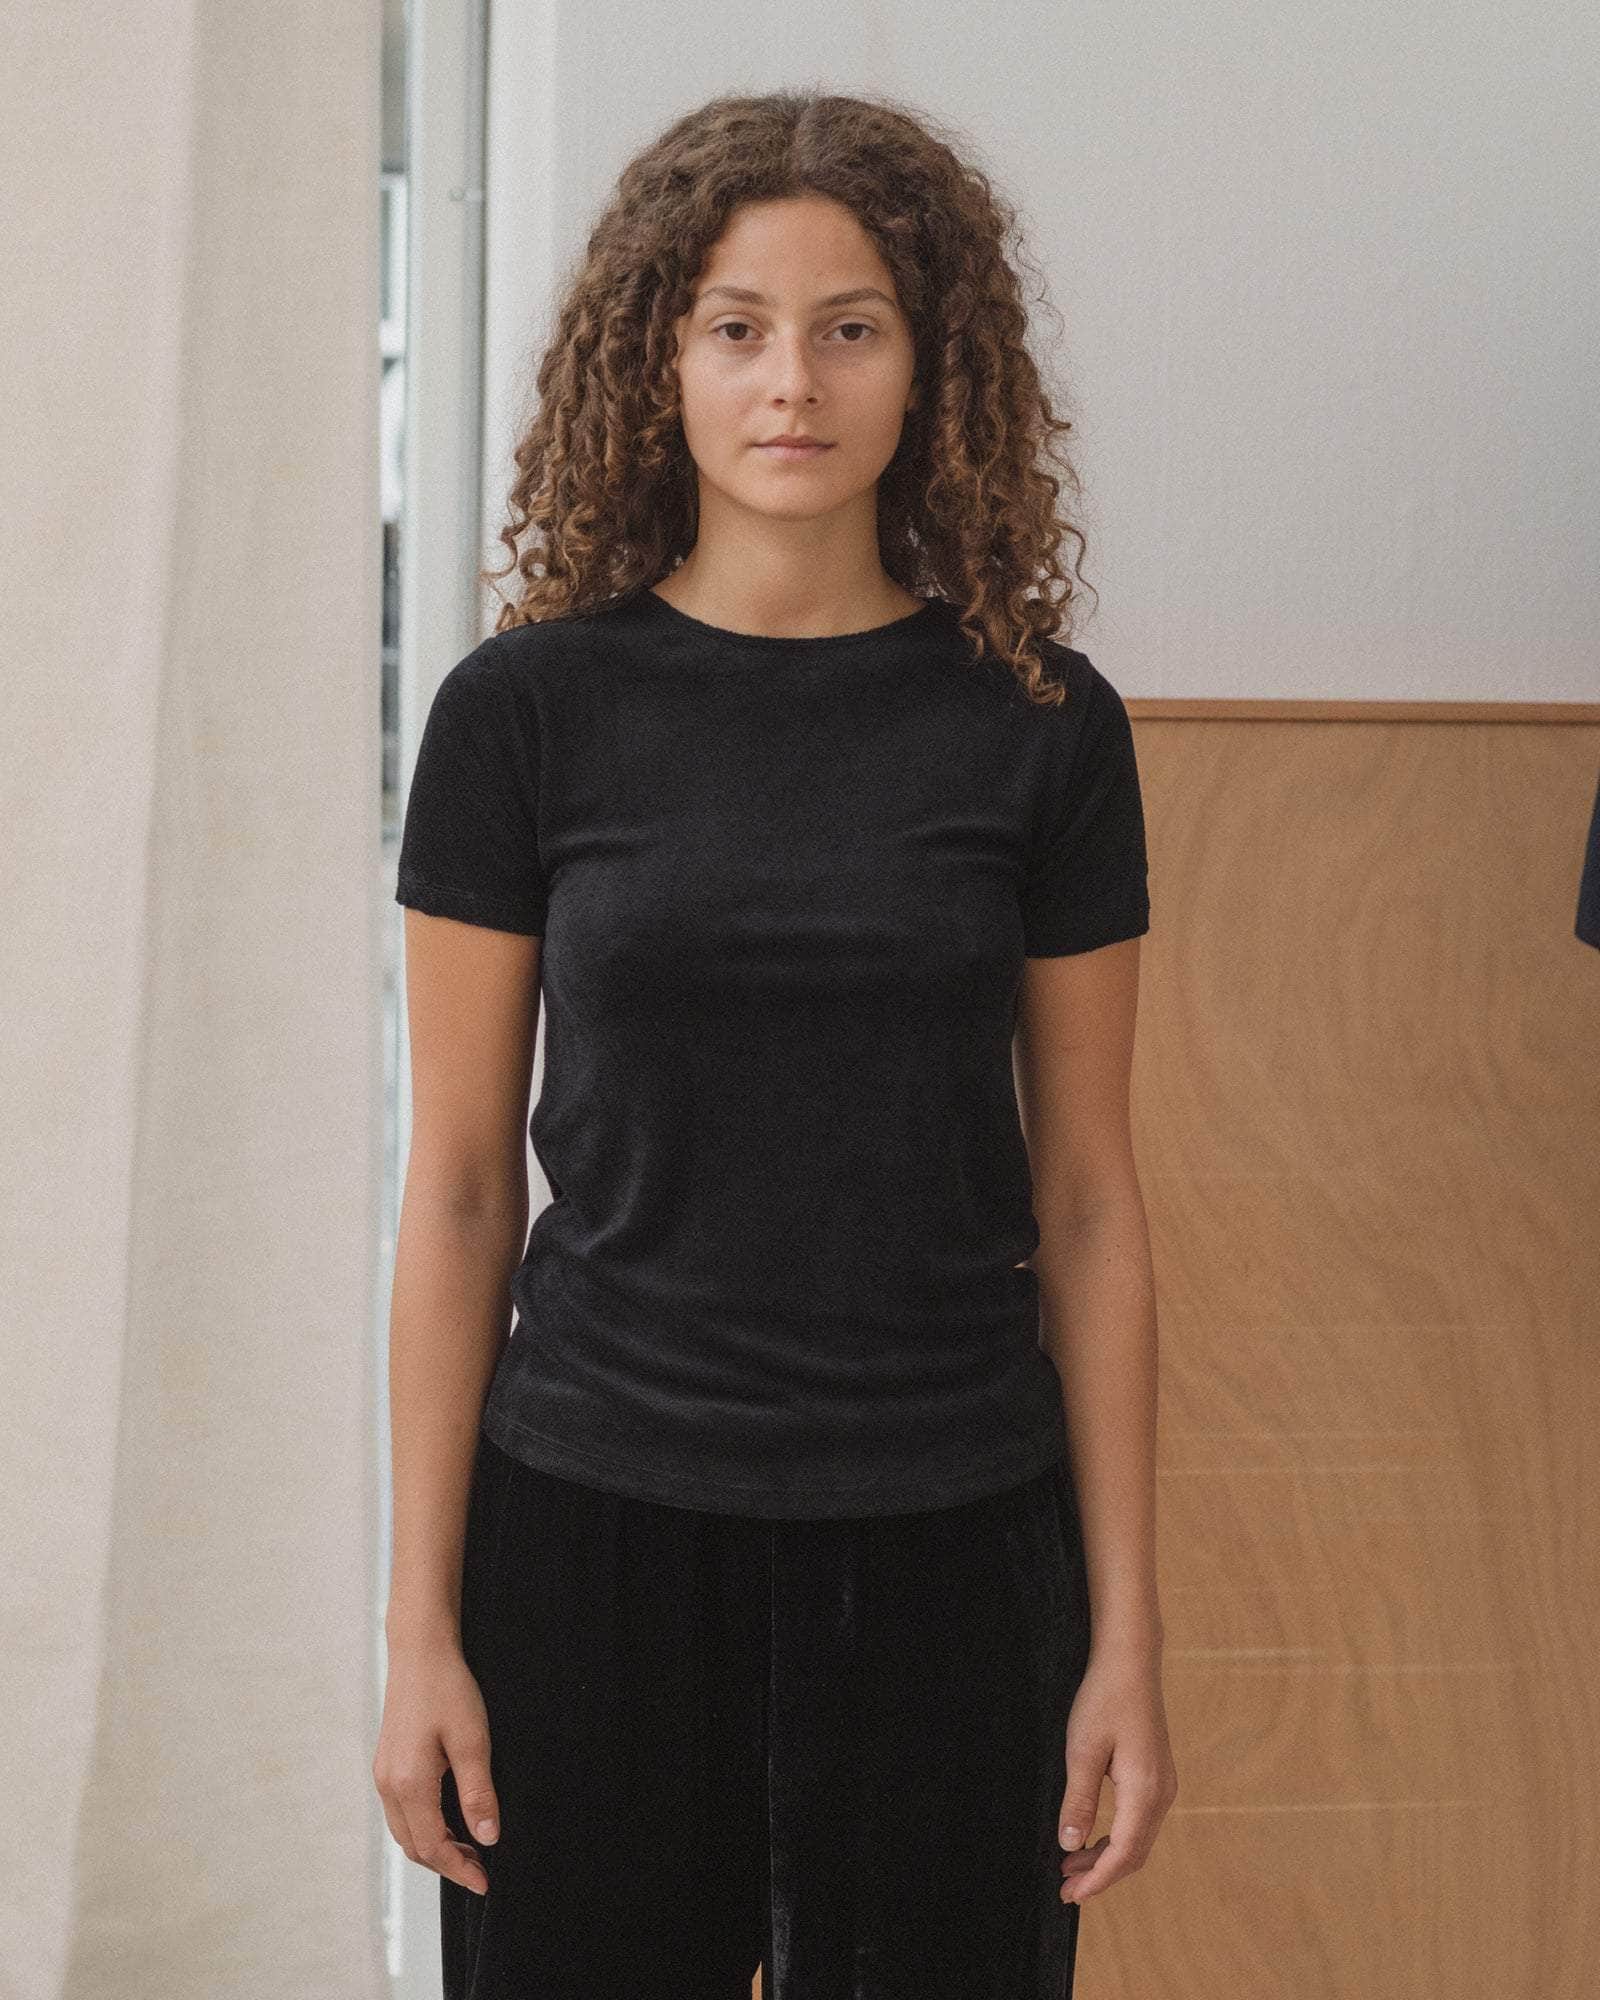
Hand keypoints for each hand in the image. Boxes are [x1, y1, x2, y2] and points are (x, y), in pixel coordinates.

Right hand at [373, 1632, 500, 1897]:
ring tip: (469, 1847)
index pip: (433, 1846)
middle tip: (481, 1868)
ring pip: (405, 1831)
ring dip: (435, 1847)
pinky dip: (424, 1827)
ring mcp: (384, 1774)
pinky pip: (401, 1812)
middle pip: (415, 1846)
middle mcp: (388, 1785)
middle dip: (447, 1864)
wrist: (420, 1651)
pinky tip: (449, 1819)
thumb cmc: (448, 1689)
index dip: (459, 1870)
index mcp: (409, 1784)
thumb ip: (478, 1793)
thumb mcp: (473, 1741)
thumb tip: (488, 1837)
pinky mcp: (387, 1764)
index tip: (485, 1882)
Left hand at [1057, 1645, 1177, 1905]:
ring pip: (1137, 1839)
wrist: (1130, 1661)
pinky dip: (1116, 1837)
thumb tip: (1070, 1845)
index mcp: (1145, 1791)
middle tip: (1065, 1888)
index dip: (1097, 1880)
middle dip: (1101, 1875)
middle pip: (1134, 1853)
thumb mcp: (1082, 1749)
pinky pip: (1139, 1821)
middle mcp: (1162, 1793)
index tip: (1070, 1896)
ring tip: (1070, 1867)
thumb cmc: (1104, 1698)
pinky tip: (1091, 1837)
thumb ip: (1078, 1800)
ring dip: (1107, 1857)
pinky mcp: (1157, 1774)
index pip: (1123, 1853)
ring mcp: (1163, 1784)